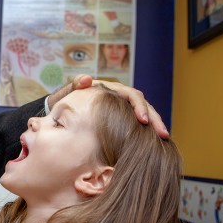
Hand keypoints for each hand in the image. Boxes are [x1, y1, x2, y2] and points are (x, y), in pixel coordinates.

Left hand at [47, 75, 168, 138]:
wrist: (59, 114)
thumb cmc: (62, 105)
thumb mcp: (64, 96)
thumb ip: (73, 86)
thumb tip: (86, 79)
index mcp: (108, 90)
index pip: (130, 95)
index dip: (138, 106)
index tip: (142, 120)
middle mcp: (118, 97)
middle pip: (142, 104)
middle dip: (154, 118)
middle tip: (162, 134)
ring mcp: (121, 108)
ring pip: (143, 114)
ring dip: (154, 126)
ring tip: (164, 139)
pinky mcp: (122, 119)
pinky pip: (137, 124)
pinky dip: (146, 132)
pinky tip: (154, 144)